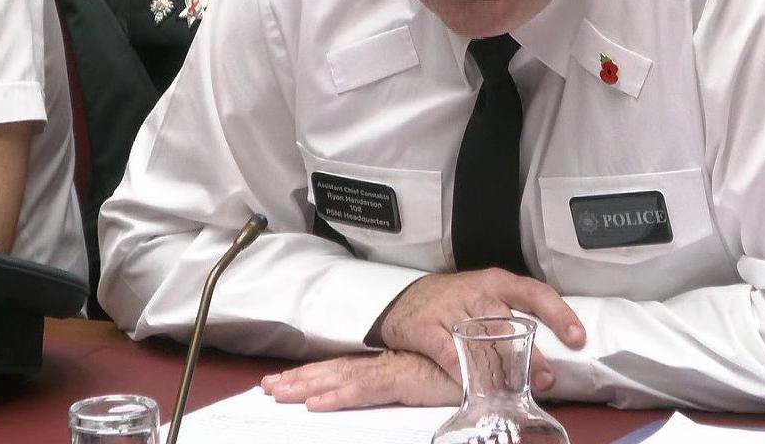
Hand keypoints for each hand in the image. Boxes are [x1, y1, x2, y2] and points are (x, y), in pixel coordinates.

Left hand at [260, 351, 460, 410]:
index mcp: (392, 363)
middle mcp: (388, 362)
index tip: (287, 379)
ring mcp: (395, 370)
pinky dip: (339, 395)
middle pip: (336, 370)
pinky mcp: (406, 380)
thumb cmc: (469, 370)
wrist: (497, 361)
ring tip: (278, 392)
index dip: (316, 373)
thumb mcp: (432, 382)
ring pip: (342, 377)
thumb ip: (413, 383)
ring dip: (307, 385)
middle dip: (300, 378)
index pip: (346, 368)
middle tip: (267, 387)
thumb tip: (398, 387)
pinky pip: (366, 390)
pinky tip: (315, 404)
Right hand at [373, 269, 585, 391]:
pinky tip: (475, 386)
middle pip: (509, 321)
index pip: (535, 293)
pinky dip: (463, 371)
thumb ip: (515, 318)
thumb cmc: (457, 301)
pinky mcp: (427, 327)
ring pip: (482, 337)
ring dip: (502, 366)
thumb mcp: (488, 297)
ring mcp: (451, 308)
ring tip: (516, 388)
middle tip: (547, 378)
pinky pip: (448, 352)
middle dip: (531, 353)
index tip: (577, 338)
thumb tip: (552, 350)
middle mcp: (477, 292)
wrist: (406, 300)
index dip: (559, 314)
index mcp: (498, 282)